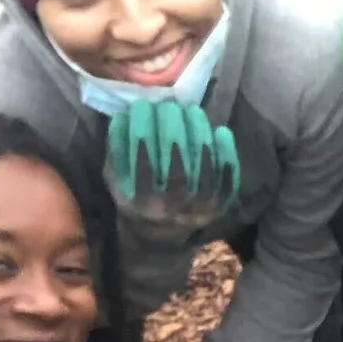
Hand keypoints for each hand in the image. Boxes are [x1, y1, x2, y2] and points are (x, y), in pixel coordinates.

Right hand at [106, 97, 240, 229]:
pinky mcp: (218, 208)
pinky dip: (226, 157)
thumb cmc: (133, 197)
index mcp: (142, 205)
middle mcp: (172, 211)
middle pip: (177, 173)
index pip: (143, 170)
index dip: (142, 139)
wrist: (160, 235)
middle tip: (170, 105)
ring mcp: (198, 211)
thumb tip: (121, 115)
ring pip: (203, 176)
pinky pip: (227, 183)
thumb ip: (116, 151)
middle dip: (173, 134)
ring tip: (193, 111)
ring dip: (200, 139)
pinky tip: (222, 130)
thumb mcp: (115, 179)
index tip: (141, 108)